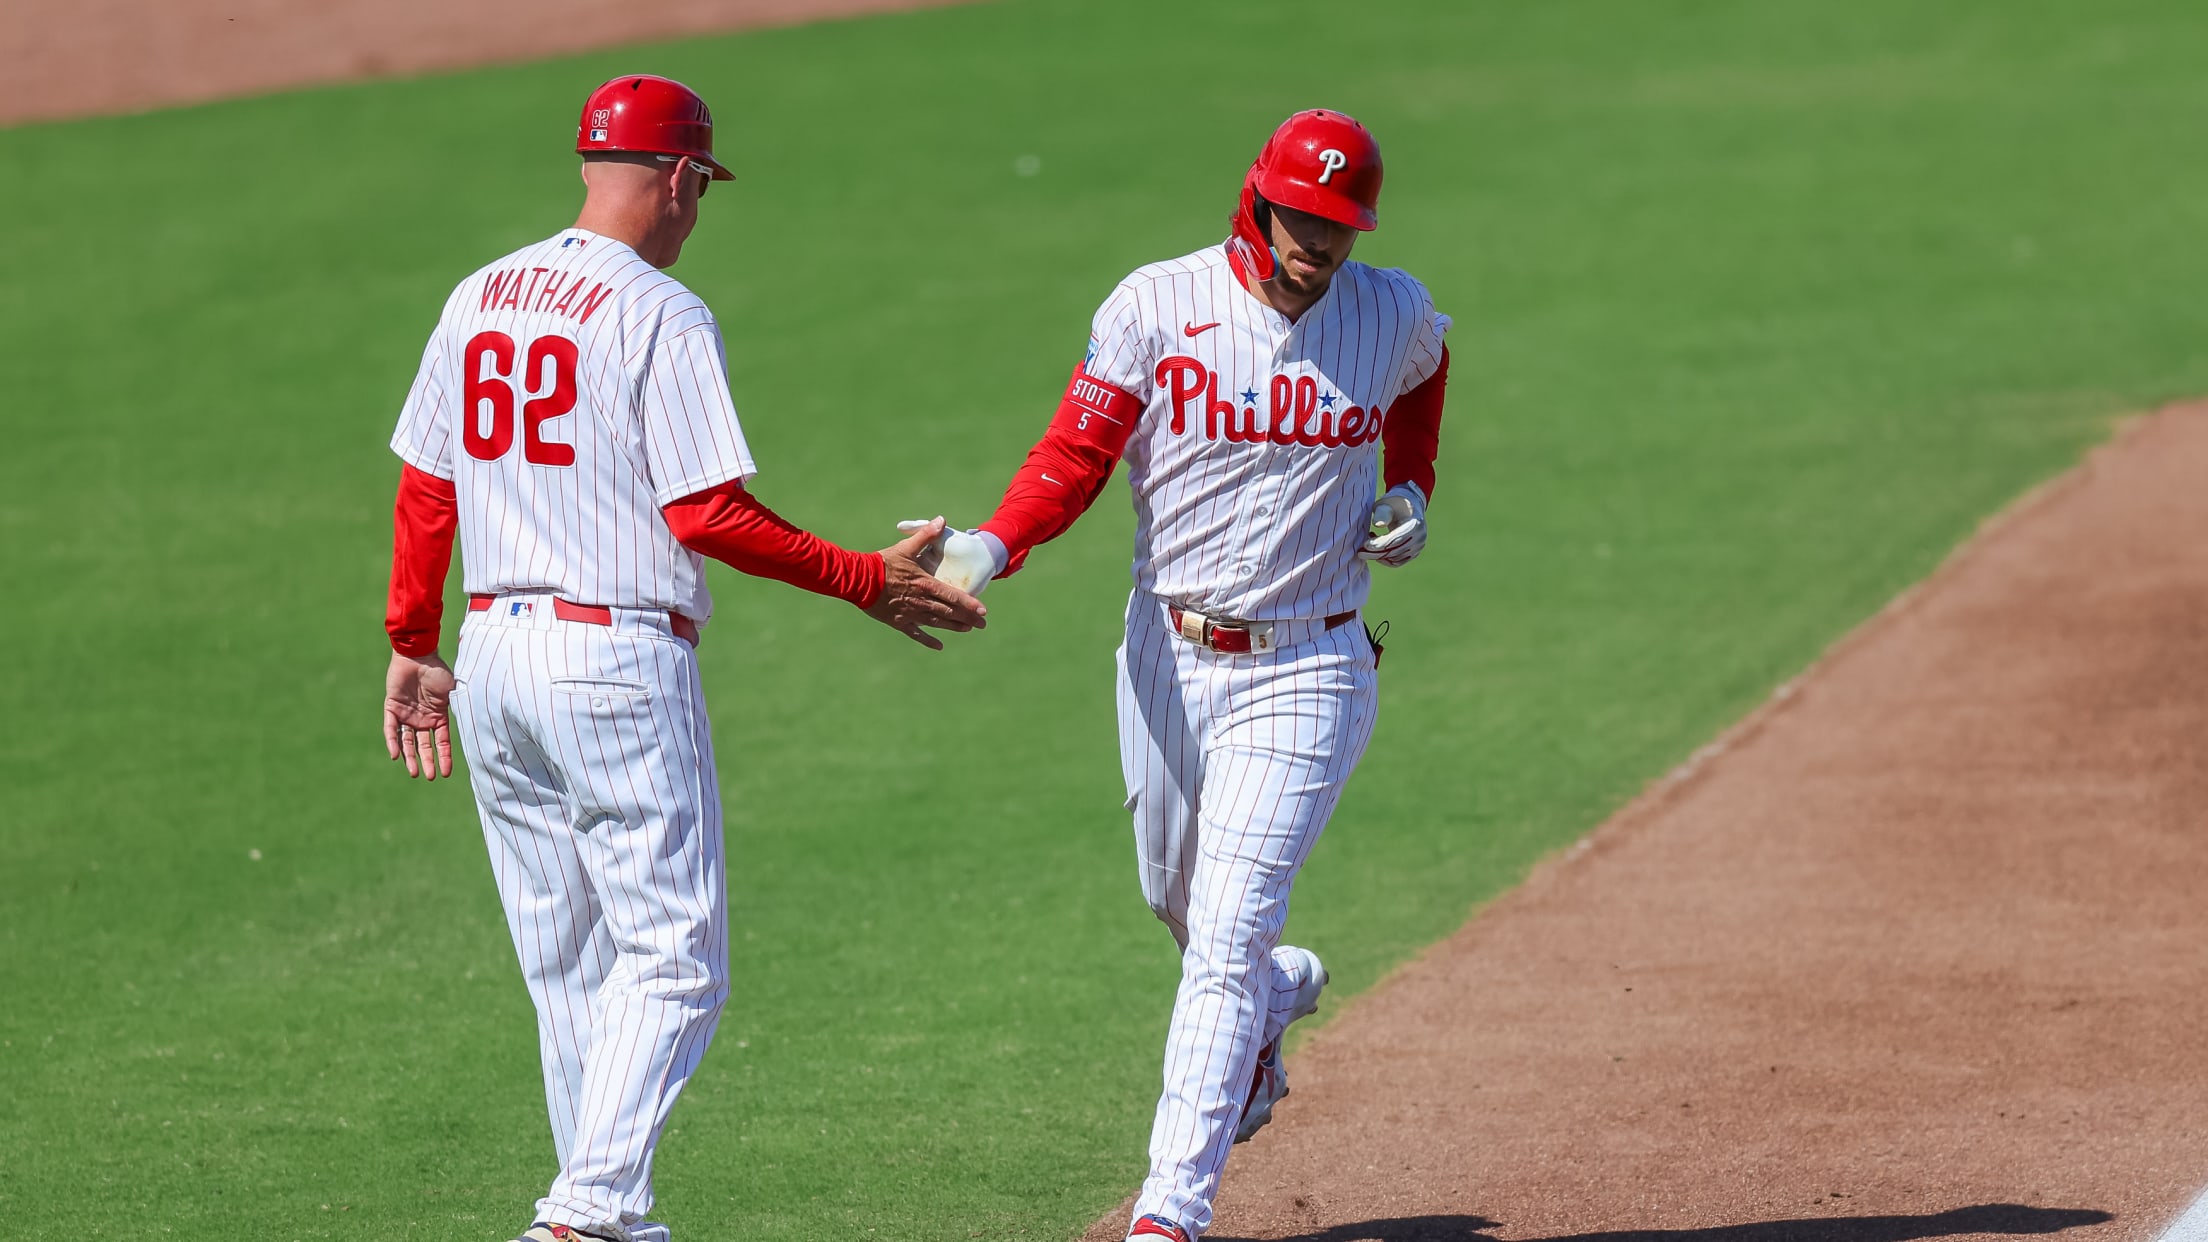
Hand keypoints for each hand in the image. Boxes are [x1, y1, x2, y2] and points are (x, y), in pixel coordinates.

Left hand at [384, 651, 455, 778]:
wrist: (418, 655)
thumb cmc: (439, 671)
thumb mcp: (453, 692)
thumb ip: (458, 707)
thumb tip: (475, 724)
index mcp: (438, 717)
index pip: (442, 742)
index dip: (445, 757)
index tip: (446, 773)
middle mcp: (422, 719)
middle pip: (425, 746)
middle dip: (427, 762)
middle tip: (429, 776)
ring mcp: (407, 715)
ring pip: (408, 741)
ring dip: (410, 757)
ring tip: (413, 772)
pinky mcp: (392, 708)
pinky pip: (391, 729)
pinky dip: (393, 742)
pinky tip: (396, 755)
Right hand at [868, 518, 988, 648]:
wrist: (859, 580)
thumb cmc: (883, 563)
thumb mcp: (906, 547)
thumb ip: (926, 535)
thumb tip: (941, 520)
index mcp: (926, 584)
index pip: (954, 596)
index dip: (970, 605)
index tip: (983, 612)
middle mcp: (922, 601)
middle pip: (950, 613)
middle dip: (968, 618)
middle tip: (981, 624)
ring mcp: (911, 614)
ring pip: (937, 623)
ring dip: (953, 627)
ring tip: (967, 629)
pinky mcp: (899, 622)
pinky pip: (916, 634)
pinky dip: (928, 640)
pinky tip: (939, 646)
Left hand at [1359, 482, 1427, 566]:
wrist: (1408, 507)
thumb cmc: (1393, 504)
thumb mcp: (1386, 504)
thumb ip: (1382, 513)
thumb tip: (1378, 525)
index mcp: (1415, 524)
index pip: (1395, 540)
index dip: (1379, 544)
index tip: (1364, 544)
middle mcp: (1419, 537)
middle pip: (1394, 551)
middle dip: (1375, 553)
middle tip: (1359, 552)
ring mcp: (1418, 547)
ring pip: (1395, 559)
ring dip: (1379, 555)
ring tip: (1368, 544)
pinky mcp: (1414, 553)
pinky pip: (1397, 562)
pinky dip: (1384, 559)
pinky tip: (1376, 550)